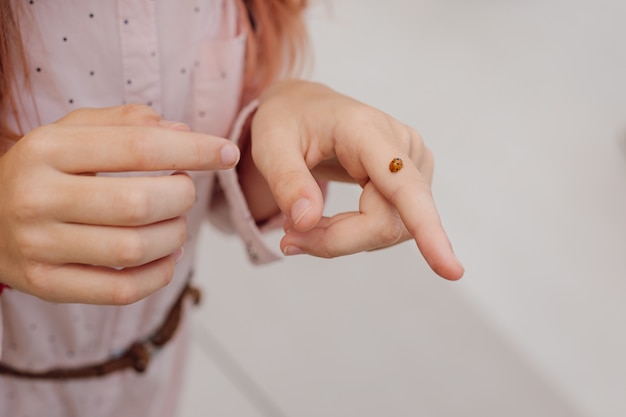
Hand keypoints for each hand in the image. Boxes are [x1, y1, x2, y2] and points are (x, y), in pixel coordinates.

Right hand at [0, 105, 239, 303]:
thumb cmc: (45, 171)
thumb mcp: (72, 132)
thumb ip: (127, 124)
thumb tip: (184, 133)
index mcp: (47, 149)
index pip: (138, 147)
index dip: (194, 151)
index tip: (227, 152)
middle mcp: (38, 197)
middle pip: (140, 204)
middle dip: (182, 197)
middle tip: (184, 190)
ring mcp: (39, 246)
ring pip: (135, 249)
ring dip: (175, 235)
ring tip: (174, 221)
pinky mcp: (47, 284)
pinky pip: (122, 290)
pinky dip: (160, 274)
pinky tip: (166, 255)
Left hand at [247, 80, 463, 279]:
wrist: (304, 107)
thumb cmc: (288, 120)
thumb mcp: (269, 143)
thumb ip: (286, 182)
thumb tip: (305, 223)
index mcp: (366, 129)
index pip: (403, 186)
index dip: (427, 229)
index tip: (451, 271)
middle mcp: (402, 144)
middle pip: (388, 222)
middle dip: (338, 241)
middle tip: (290, 237)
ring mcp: (413, 162)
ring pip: (391, 229)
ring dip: (344, 239)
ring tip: (305, 222)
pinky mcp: (412, 179)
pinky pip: (391, 225)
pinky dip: (354, 234)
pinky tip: (329, 221)